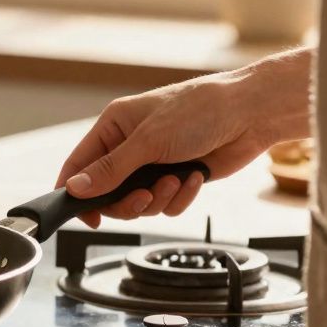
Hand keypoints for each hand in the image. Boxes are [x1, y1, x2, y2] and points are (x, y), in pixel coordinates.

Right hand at [56, 49, 311, 226]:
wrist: (251, 115)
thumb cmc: (200, 111)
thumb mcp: (148, 141)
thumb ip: (110, 170)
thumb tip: (75, 188)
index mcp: (114, 127)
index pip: (79, 164)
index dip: (76, 192)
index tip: (84, 215)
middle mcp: (130, 146)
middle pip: (108, 193)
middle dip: (128, 201)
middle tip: (144, 197)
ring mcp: (154, 164)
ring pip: (138, 203)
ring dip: (158, 198)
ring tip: (176, 180)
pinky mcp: (177, 179)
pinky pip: (165, 204)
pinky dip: (179, 197)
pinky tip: (193, 177)